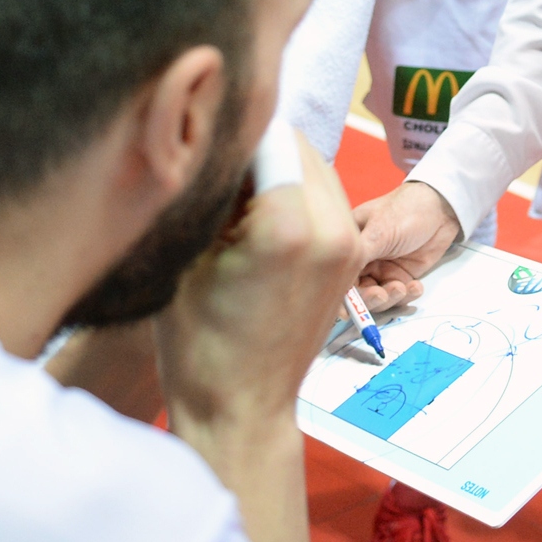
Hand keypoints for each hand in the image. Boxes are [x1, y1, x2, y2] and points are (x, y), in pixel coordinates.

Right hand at [156, 138, 361, 428]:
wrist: (241, 410)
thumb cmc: (200, 347)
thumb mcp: (188, 256)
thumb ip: (210, 191)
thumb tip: (213, 139)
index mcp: (289, 226)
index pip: (269, 135)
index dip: (232, 131)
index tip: (203, 134)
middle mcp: (334, 227)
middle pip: (297, 144)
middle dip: (256, 147)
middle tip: (214, 168)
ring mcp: (351, 242)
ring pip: (314, 167)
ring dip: (277, 168)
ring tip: (232, 198)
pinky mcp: (353, 254)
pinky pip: (325, 197)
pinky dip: (294, 193)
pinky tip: (255, 218)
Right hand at [351, 180, 461, 312]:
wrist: (441, 207)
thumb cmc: (405, 210)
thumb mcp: (378, 231)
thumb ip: (359, 255)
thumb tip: (340, 280)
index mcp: (352, 244)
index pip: (342, 274)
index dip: (343, 295)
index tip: (346, 312)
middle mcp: (365, 259)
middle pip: (359, 291)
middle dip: (369, 298)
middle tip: (382, 295)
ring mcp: (384, 268)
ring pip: (380, 296)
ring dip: (390, 298)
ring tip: (402, 287)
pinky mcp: (403, 275)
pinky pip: (400, 294)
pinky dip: (407, 295)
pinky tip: (416, 287)